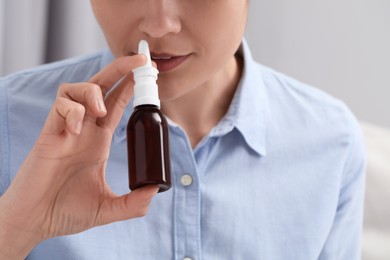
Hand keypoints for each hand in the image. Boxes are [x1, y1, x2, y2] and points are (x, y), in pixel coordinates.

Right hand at [0, 55, 158, 258]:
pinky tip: (76, 128)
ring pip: (77, 89)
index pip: (117, 104)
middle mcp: (85, 129)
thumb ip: (133, 204)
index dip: (130, 87)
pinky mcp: (49, 132)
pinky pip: (60, 106)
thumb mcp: (108, 208)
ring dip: (93, 91)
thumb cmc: (66, 211)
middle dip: (120, 69)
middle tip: (141, 60)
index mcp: (99, 140)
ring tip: (100, 109)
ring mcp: (67, 129)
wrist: (36, 220)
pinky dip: (71, 110)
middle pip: (101, 87)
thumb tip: (156, 192)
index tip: (148, 74)